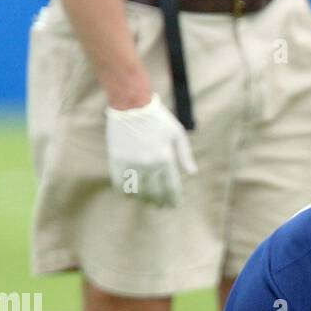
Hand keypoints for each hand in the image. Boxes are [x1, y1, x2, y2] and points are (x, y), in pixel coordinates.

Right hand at [104, 93, 196, 207]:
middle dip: (159, 203)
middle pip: (155, 193)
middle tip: (160, 206)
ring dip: (143, 200)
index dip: (173, 200)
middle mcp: (149, 164)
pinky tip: (130, 194)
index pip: (172, 188)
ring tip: (146, 201)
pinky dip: (125, 192)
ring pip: (138, 192)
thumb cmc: (157, 118)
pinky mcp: (117, 161)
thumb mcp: (177, 133)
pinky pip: (120, 185)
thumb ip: (185, 155)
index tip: (173, 205)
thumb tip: (192, 173)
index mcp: (166, 158)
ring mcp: (132, 163)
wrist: (130, 104)